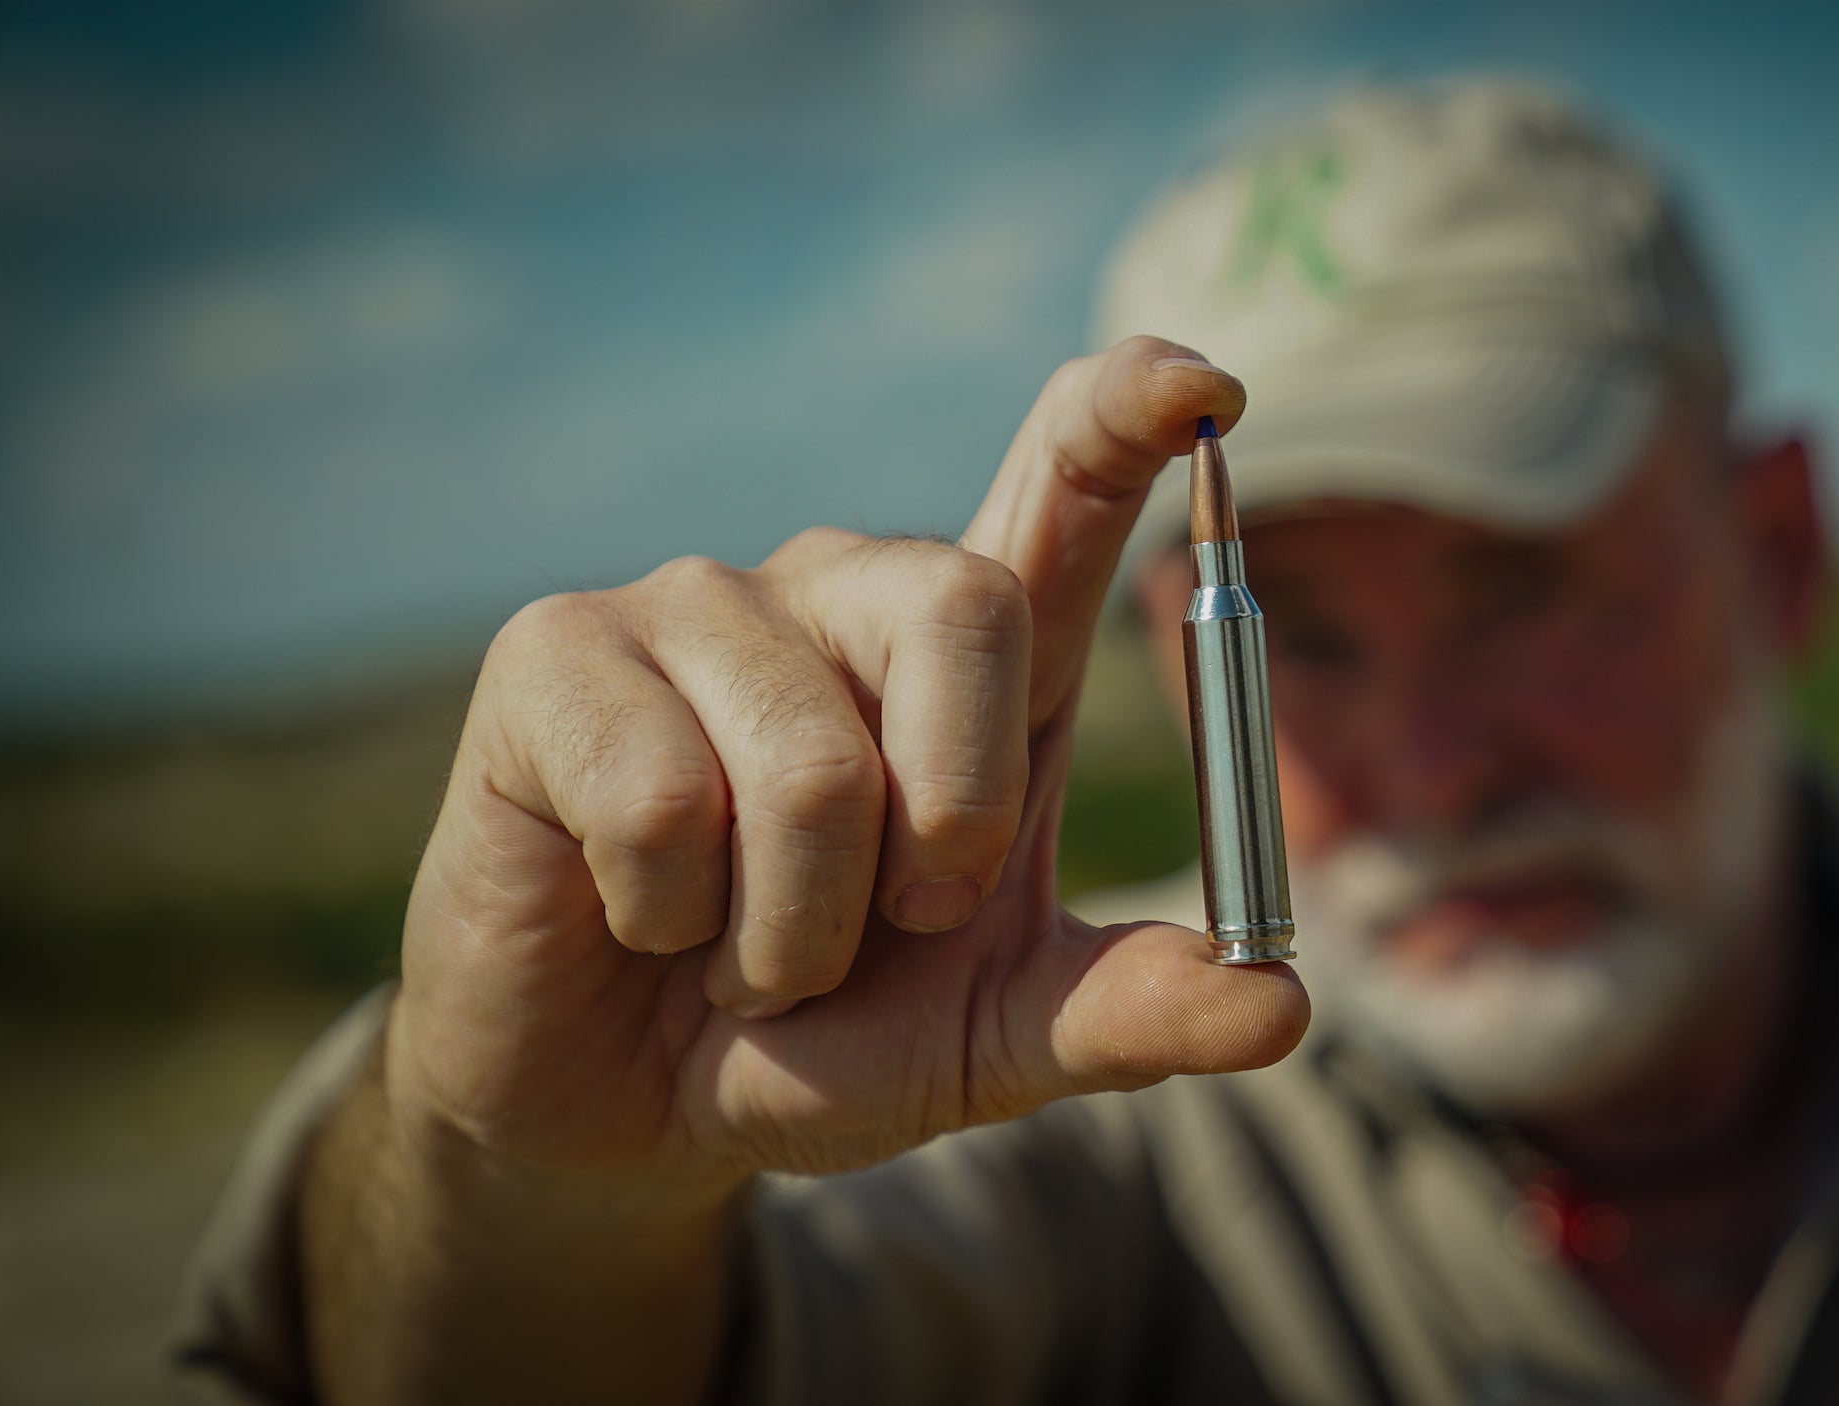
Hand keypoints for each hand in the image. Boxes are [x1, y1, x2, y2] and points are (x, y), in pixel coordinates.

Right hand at [388, 337, 1307, 1188]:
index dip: (1128, 411)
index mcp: (971, 657)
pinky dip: (674, 922)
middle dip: (954, 822)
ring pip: (813, 767)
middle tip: (891, 922)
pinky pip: (664, 803)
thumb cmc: (827, 1034)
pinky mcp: (557, 652)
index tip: (1204, 384)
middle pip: (969, 606)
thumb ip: (1132, 1010)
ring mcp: (696, 604)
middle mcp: (845, 592)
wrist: (628, 1109)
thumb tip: (1281, 1005)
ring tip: (745, 951)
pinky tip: (642, 919)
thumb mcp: (997, 1040)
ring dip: (795, 932)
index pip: (1061, 477)